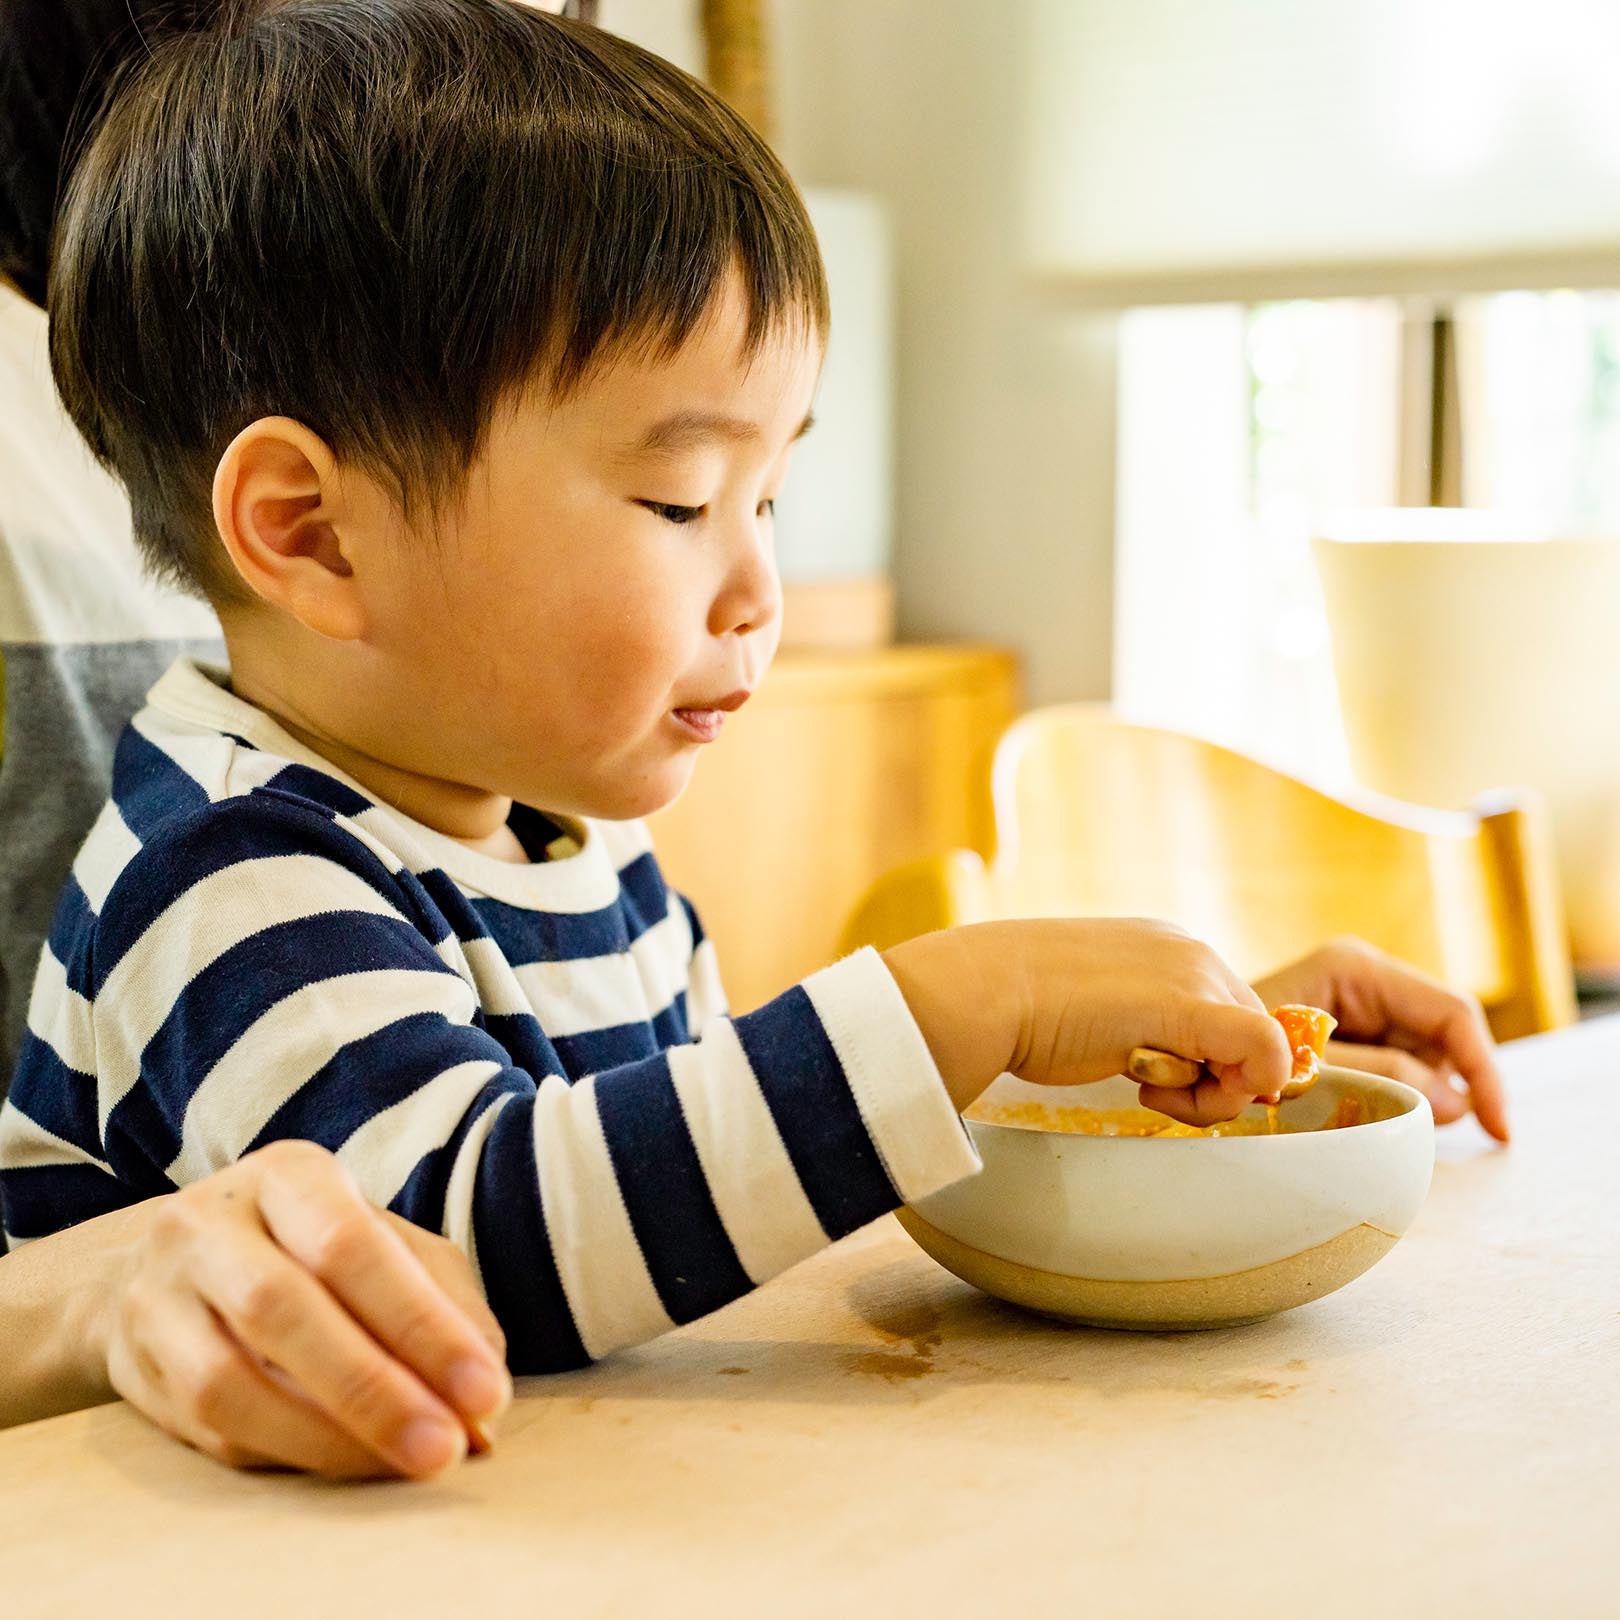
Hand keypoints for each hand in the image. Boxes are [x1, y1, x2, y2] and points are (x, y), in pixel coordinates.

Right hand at [93, 1140, 511, 1476]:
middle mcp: (207, 1225)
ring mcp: (157, 1297)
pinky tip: (351, 1464)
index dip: (421, 1324)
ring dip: (329, 1438)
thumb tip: (486, 1401)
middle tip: (448, 1447)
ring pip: (229, 1384)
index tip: (485, 1392)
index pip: (351, 1245)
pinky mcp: (135, 1371)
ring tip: (406, 1466)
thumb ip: (445, 1302)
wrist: (168, 1263)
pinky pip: (210, 1432)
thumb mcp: (385, 1242)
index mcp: (287, 1175)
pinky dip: (292, 1456)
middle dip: (375, 1390)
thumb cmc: (311, 1248)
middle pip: (282, 1309)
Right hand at [884, 919, 1292, 1126]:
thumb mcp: (1095, 1007)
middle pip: (1250, 1033)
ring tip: (1139, 1084)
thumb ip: (1138, 1026)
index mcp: (1167, 946)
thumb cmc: (1019, 1008)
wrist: (983, 991)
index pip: (1227, 1013)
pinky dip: (1245, 1085)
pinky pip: (1266, 1052)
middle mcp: (1190, 951)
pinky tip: (1162, 1090)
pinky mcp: (1191, 1008)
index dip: (1209, 1061)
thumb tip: (1165, 1066)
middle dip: (1214, 1079)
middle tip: (1147, 1091)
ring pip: (1259, 1051)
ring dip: (1207, 1092)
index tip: (1155, 1079)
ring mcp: (1194, 975)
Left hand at [1251, 937, 1507, 1141]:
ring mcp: (1351, 1003)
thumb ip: (1382, 1078)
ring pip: (1416, 1055)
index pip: (1452, 1013)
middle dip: (1442, 1086)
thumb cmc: (1226, 1045)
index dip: (1483, 1070)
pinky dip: (1384, 1095)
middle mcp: (1361, 978)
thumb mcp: (1312, 1067)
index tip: (1496, 1128)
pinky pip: (1386, 1064)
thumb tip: (1453, 1103)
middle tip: (1424, 1135)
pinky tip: (1353, 1116)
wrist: (1169, 1042)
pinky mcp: (1339, 1030)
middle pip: (1439, 1035)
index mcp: (1357, 968)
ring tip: (1366, 1122)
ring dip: (1410, 1096)